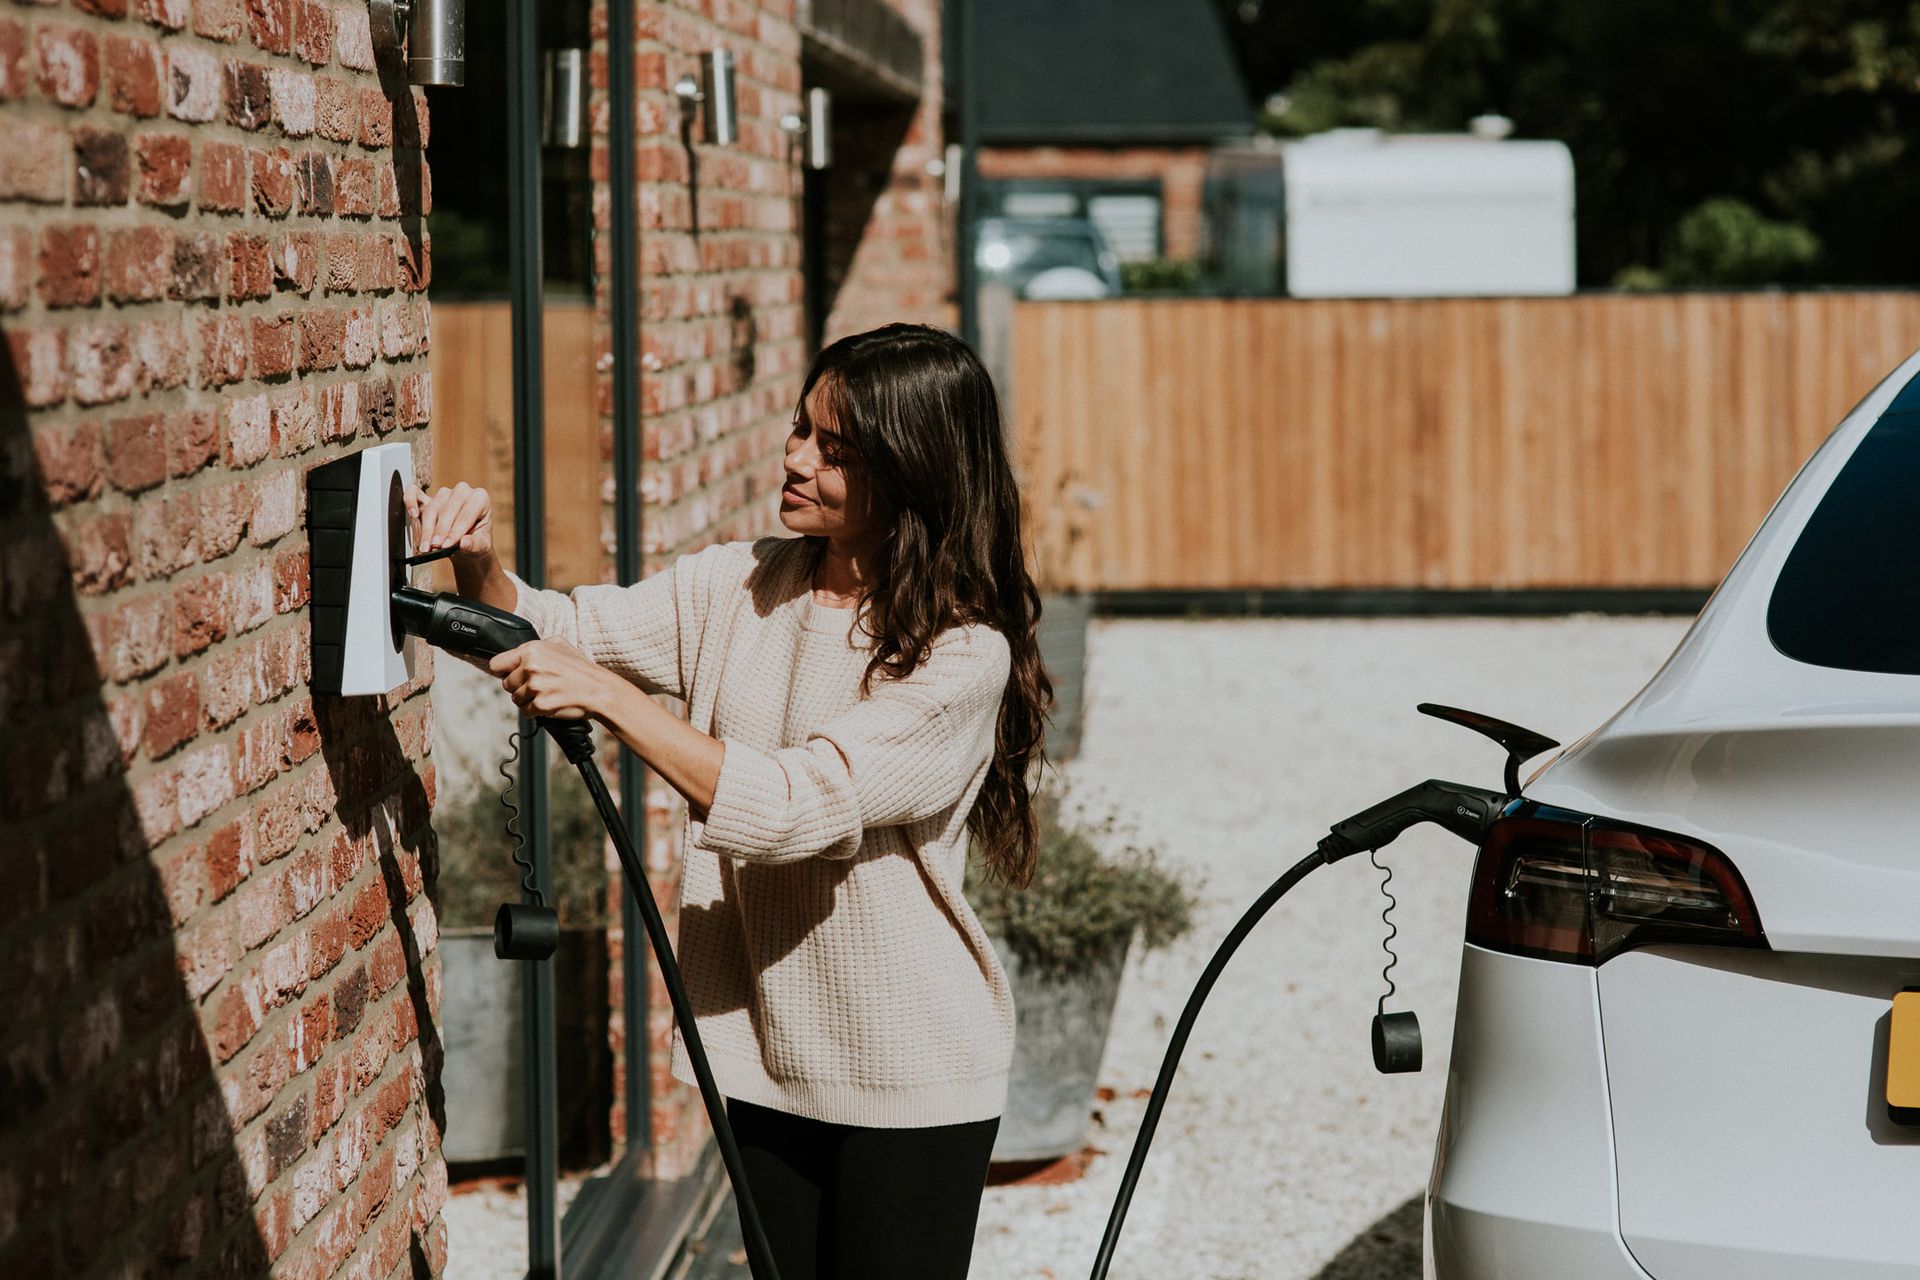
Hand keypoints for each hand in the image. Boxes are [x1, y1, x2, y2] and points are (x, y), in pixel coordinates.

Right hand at [405, 480, 494, 564]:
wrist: (466, 545)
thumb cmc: (476, 542)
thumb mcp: (481, 547)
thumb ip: (474, 545)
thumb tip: (463, 543)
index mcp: (480, 498)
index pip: (466, 513)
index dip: (456, 531)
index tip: (447, 545)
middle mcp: (462, 491)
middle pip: (447, 508)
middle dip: (440, 530)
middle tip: (435, 546)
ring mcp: (444, 494)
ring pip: (432, 508)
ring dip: (427, 529)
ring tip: (426, 546)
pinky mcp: (428, 499)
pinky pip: (415, 493)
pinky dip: (410, 501)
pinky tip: (413, 514)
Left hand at [490, 638, 619, 721]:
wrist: (599, 690)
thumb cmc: (581, 669)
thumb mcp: (560, 644)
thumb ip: (537, 646)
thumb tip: (519, 652)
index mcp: (531, 650)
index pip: (496, 664)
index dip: (503, 671)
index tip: (510, 675)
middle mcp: (530, 667)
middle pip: (506, 684)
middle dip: (519, 687)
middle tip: (538, 686)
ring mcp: (535, 687)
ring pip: (515, 699)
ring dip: (528, 700)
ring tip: (546, 694)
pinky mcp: (541, 704)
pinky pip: (526, 712)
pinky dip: (535, 711)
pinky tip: (549, 703)